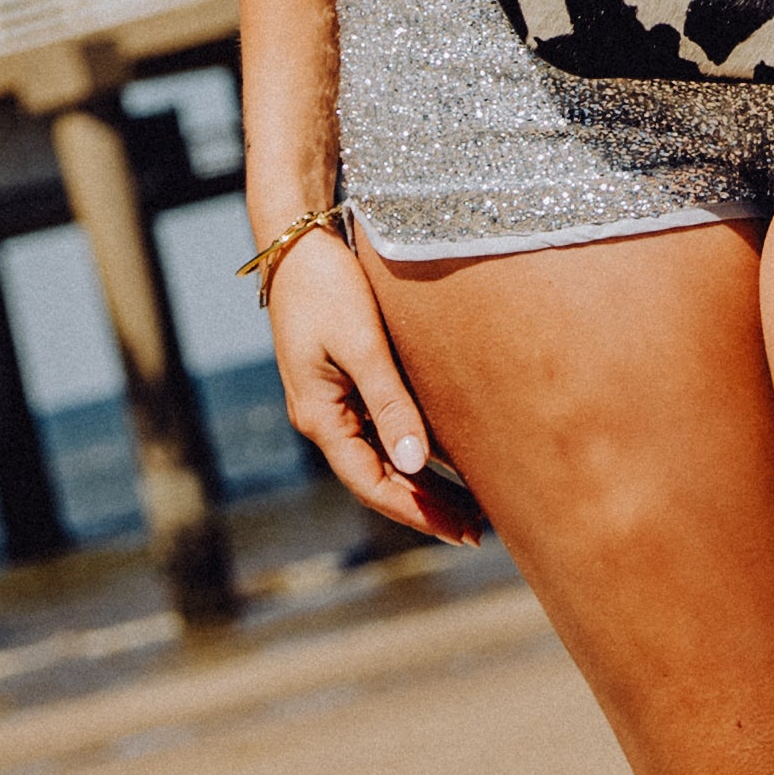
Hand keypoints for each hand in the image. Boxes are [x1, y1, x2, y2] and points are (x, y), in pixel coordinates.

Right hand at [265, 231, 491, 542]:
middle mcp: (323, 417)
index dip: (417, 512)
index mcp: (319, 416)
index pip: (372, 484)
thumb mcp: (362, 344)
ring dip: (423, 483)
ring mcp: (332, 401)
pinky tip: (449, 457)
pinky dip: (415, 448)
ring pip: (382, 458)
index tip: (460, 532)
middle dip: (425, 507)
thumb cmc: (328, 286)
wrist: (296, 241)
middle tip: (477, 533)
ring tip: (470, 506)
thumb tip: (412, 464)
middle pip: (378, 479)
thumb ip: (388, 402)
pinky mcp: (345, 380)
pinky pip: (382, 429)